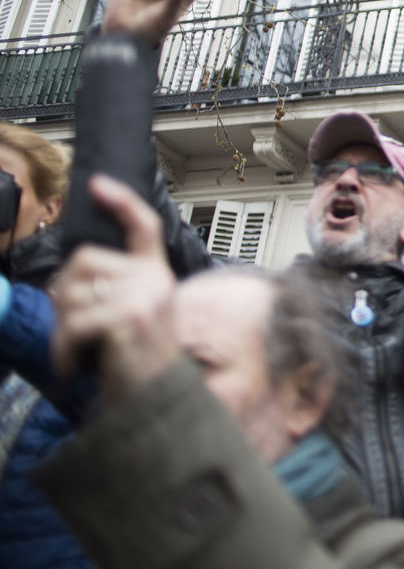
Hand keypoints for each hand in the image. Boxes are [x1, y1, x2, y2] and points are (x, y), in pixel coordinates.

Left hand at [50, 175, 178, 403]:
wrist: (158, 402)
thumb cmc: (138, 363)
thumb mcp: (132, 315)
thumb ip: (114, 288)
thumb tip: (69, 277)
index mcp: (156, 275)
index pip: (143, 227)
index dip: (121, 202)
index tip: (98, 184)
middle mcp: (154, 279)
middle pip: (83, 260)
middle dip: (65, 297)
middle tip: (76, 331)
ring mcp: (143, 296)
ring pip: (72, 293)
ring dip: (62, 330)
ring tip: (79, 352)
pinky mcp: (128, 318)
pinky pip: (73, 323)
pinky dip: (64, 350)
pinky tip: (77, 365)